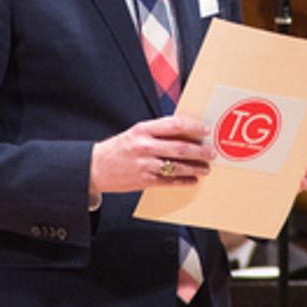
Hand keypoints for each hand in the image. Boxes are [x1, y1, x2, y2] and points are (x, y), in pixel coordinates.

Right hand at [91, 115, 214, 194]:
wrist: (96, 167)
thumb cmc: (118, 148)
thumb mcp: (135, 132)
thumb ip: (157, 131)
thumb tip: (184, 131)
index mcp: (143, 129)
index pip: (174, 125)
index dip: (193, 127)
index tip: (205, 130)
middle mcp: (144, 146)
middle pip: (180, 147)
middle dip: (200, 151)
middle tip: (211, 152)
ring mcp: (144, 165)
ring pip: (177, 166)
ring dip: (195, 168)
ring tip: (205, 168)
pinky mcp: (144, 181)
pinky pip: (169, 181)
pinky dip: (183, 181)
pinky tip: (192, 180)